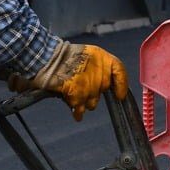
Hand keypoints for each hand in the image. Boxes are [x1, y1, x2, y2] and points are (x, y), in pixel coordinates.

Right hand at [10, 42, 128, 120]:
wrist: (48, 59)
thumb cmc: (63, 54)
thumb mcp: (86, 53)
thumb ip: (97, 66)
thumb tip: (105, 83)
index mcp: (103, 59)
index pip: (120, 72)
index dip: (121, 85)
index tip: (120, 95)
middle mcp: (100, 74)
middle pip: (103, 89)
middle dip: (94, 91)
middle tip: (82, 88)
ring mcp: (91, 87)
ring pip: (93, 102)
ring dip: (85, 102)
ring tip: (74, 97)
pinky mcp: (79, 98)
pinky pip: (81, 110)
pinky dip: (78, 113)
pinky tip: (77, 115)